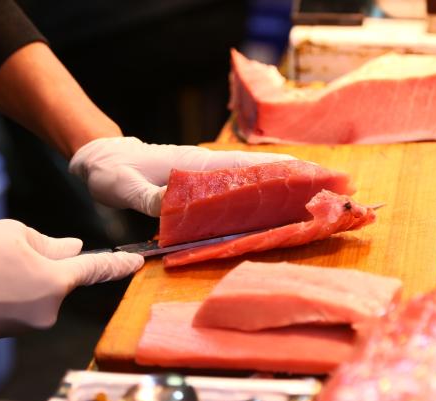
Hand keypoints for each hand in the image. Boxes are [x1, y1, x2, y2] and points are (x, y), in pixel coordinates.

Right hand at [0, 219, 142, 342]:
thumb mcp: (13, 233)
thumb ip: (50, 243)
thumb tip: (74, 249)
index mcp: (56, 281)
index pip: (97, 270)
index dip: (120, 265)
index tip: (138, 263)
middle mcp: (49, 309)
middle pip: (61, 280)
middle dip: (44, 265)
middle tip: (8, 254)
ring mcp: (30, 325)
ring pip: (40, 292)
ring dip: (26, 279)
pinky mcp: (12, 333)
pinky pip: (24, 306)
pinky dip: (13, 293)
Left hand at [68, 137, 294, 216]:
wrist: (104, 157)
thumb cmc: (113, 171)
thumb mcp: (125, 186)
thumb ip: (149, 197)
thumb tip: (176, 207)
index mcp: (198, 165)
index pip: (246, 166)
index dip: (280, 170)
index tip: (312, 174)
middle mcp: (209, 167)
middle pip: (260, 170)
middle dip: (294, 178)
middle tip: (331, 188)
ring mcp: (207, 174)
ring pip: (252, 179)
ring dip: (282, 187)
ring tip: (315, 198)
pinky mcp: (202, 185)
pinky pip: (237, 190)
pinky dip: (259, 195)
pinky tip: (273, 207)